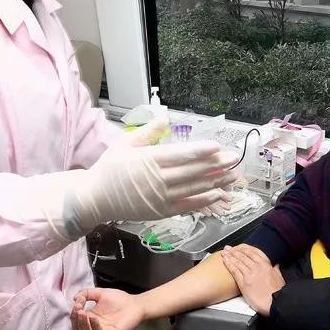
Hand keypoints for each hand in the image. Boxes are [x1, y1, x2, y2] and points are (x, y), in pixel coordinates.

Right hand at [71, 287, 145, 329]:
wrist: (136, 304)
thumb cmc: (120, 300)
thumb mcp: (100, 293)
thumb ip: (86, 293)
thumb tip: (75, 298)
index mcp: (91, 318)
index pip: (76, 321)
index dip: (74, 313)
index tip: (77, 304)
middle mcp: (95, 326)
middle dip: (76, 320)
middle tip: (79, 310)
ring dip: (83, 324)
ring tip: (84, 313)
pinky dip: (95, 326)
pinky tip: (94, 317)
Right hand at [72, 136, 237, 229]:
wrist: (95, 198)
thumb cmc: (110, 169)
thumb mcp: (124, 144)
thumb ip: (147, 132)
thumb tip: (165, 118)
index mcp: (148, 160)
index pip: (180, 155)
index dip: (200, 151)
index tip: (217, 146)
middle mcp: (157, 180)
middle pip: (192, 171)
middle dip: (216, 164)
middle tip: (234, 158)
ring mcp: (160, 198)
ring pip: (193, 188)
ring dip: (215, 181)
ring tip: (233, 174)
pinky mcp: (161, 211)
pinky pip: (187, 206)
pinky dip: (203, 200)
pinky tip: (218, 193)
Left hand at [219, 245, 284, 316]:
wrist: (274, 302)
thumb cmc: (277, 293)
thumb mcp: (279, 278)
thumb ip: (276, 270)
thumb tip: (276, 266)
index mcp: (265, 265)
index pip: (252, 253)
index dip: (244, 249)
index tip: (239, 247)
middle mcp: (256, 267)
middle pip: (243, 256)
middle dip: (234, 251)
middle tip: (228, 248)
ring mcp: (249, 274)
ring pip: (237, 262)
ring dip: (229, 256)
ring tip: (224, 252)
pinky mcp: (243, 282)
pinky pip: (234, 271)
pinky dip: (228, 264)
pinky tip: (224, 261)